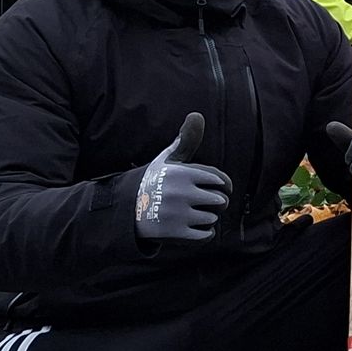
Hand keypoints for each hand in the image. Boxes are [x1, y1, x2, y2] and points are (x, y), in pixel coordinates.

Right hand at [134, 112, 231, 242]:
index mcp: (183, 173)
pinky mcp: (175, 233)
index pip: (221, 181)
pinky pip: (206, 236)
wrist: (127, 210)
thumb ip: (186, 140)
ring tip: (192, 214)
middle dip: (216, 204)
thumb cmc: (154, 181)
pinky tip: (193, 227)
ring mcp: (178, 214)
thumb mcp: (168, 160)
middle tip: (205, 204)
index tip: (220, 189)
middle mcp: (181, 192)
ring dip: (207, 219)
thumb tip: (197, 114)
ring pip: (213, 219)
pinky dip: (204, 234)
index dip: (224, 186)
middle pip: (220, 201)